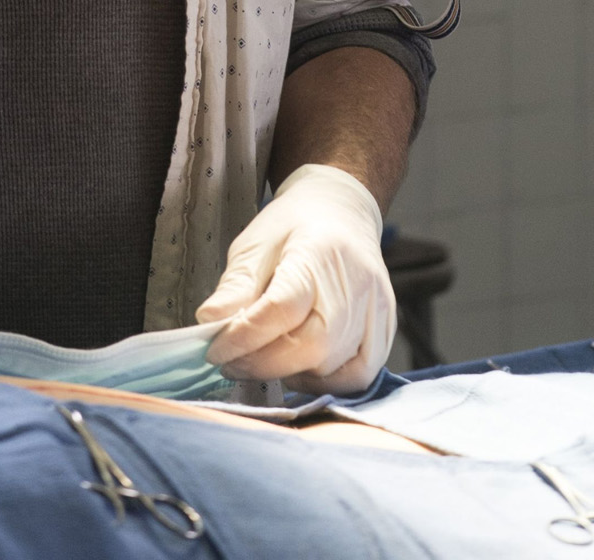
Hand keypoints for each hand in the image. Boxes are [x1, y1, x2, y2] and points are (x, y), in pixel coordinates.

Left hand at [194, 163, 395, 393]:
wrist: (340, 212)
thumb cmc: (293, 227)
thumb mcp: (254, 244)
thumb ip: (235, 286)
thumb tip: (209, 323)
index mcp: (316, 254)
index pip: (281, 309)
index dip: (244, 336)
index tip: (214, 350)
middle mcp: (355, 284)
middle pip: (313, 345)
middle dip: (265, 363)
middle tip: (232, 362)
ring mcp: (376, 309)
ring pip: (335, 366)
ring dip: (292, 372)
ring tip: (263, 360)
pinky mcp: (385, 328)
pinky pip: (359, 375)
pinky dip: (327, 382)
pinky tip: (301, 368)